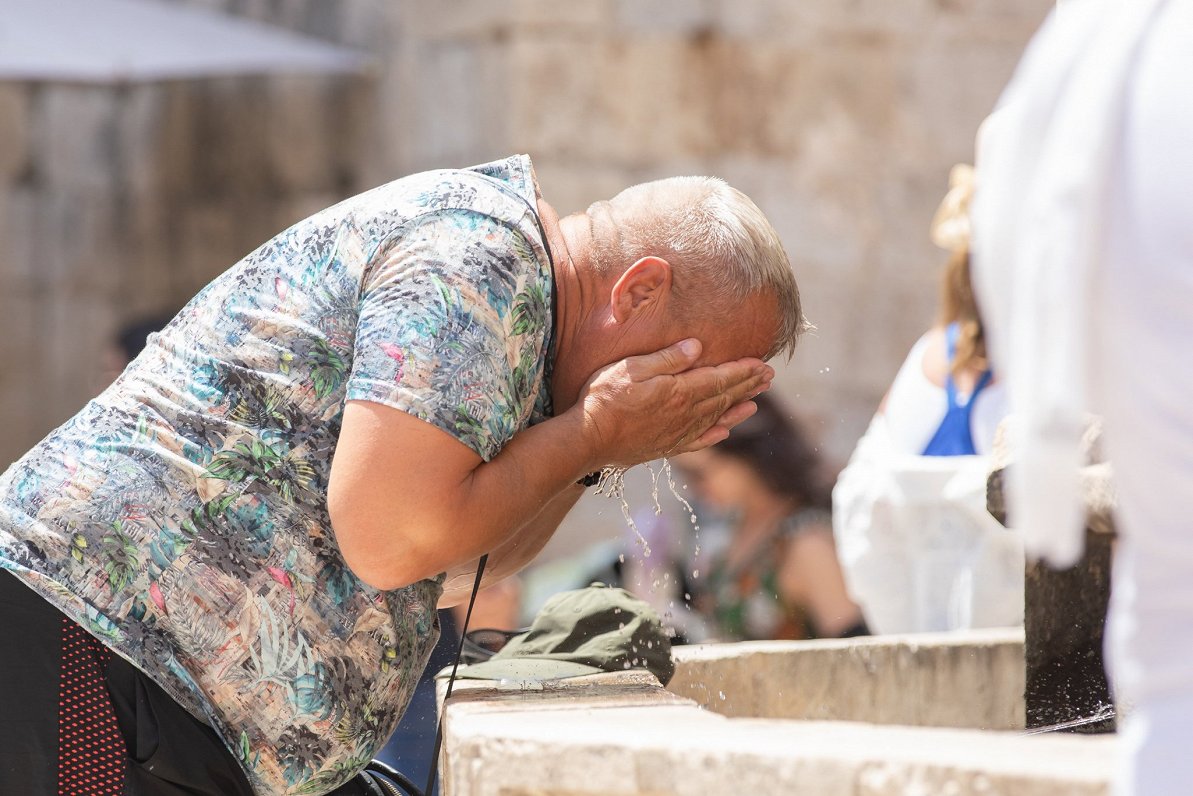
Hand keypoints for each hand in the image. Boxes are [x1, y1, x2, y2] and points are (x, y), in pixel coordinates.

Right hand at [572, 338, 773, 469]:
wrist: (587, 439)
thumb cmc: (605, 397)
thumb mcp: (633, 367)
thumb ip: (667, 358)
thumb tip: (697, 347)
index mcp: (680, 391)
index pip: (720, 378)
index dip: (743, 371)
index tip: (763, 364)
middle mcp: (685, 414)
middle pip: (723, 398)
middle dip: (747, 386)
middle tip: (768, 378)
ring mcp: (676, 433)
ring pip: (715, 419)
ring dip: (737, 409)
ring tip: (755, 403)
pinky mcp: (665, 446)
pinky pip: (698, 441)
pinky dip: (714, 435)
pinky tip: (723, 432)